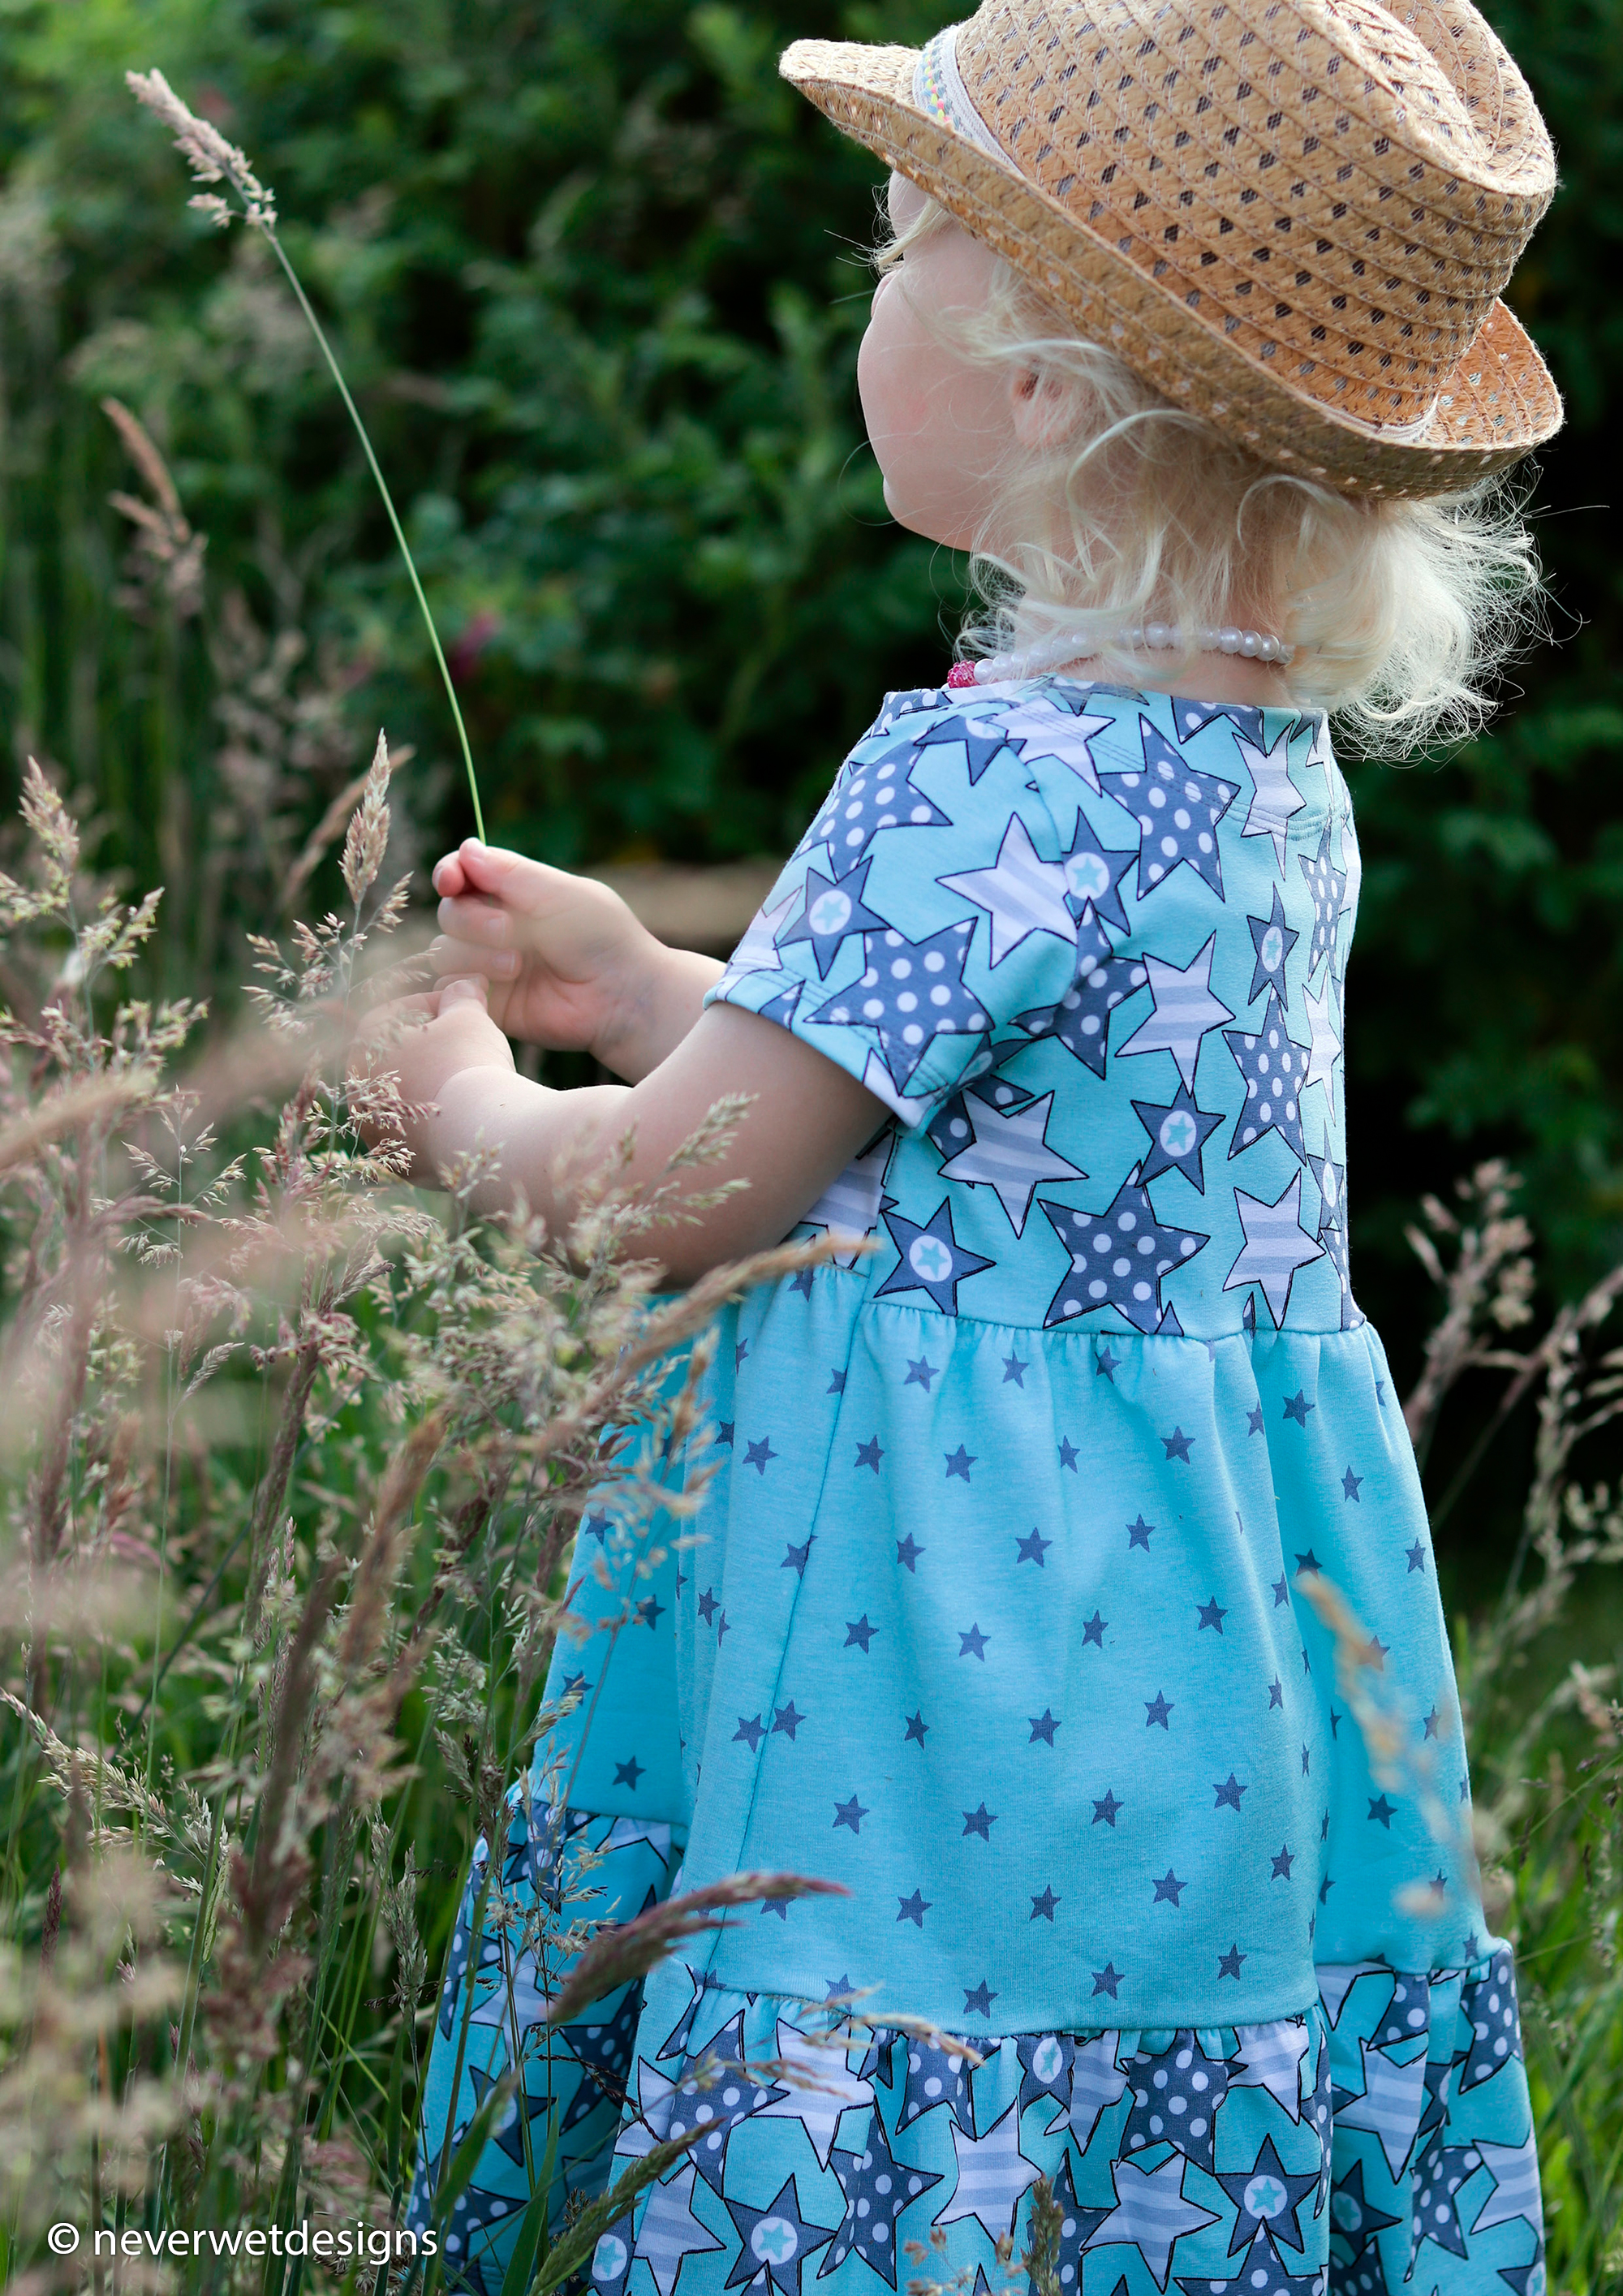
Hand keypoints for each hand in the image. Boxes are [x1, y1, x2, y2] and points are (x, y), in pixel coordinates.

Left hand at [349, 976, 514, 1175]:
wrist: (479, 1129)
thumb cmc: (467, 1061)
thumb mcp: (468, 1015)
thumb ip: (461, 996)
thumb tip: (463, 984)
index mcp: (365, 1044)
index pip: (398, 1011)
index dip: (436, 1003)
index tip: (466, 1006)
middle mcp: (359, 1088)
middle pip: (400, 1056)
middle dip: (433, 1046)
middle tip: (469, 1041)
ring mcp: (375, 1128)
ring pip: (407, 1096)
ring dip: (433, 1083)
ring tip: (470, 1079)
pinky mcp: (398, 1160)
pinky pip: (419, 1131)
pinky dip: (439, 1120)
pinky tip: (467, 1112)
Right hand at [430, 841, 664, 1065]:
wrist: (620, 995)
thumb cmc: (601, 937)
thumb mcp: (559, 893)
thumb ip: (510, 872)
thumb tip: (465, 849)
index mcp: (515, 893)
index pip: (462, 875)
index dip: (449, 873)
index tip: (451, 880)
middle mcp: (497, 927)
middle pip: (450, 912)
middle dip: (472, 918)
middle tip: (507, 929)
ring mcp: (490, 965)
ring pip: (445, 951)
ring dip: (475, 953)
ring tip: (516, 965)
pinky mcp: (489, 1002)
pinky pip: (450, 989)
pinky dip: (465, 982)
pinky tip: (497, 984)